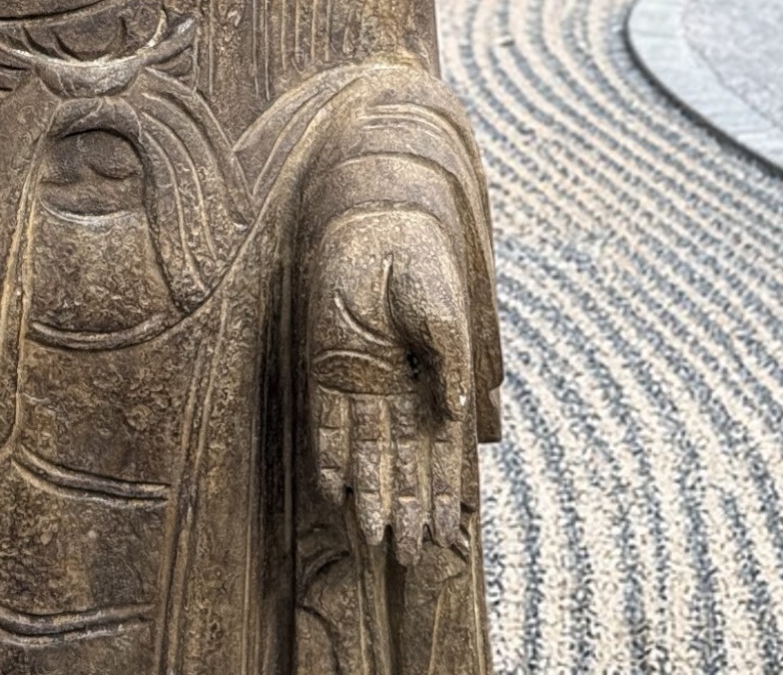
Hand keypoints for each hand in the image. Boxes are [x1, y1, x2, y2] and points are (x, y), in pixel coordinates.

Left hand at [307, 208, 472, 565]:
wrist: (376, 224)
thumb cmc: (418, 264)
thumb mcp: (442, 312)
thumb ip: (450, 363)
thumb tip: (457, 416)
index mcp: (432, 380)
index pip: (442, 451)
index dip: (446, 494)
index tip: (451, 538)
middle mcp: (396, 390)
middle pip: (403, 462)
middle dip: (408, 510)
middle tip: (409, 558)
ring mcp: (360, 381)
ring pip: (366, 453)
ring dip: (370, 496)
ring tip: (374, 542)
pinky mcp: (325, 366)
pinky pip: (326, 422)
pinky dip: (330, 457)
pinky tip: (333, 493)